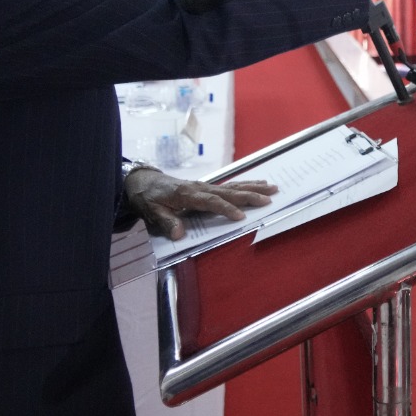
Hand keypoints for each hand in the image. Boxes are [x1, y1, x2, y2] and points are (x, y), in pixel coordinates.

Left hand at [125, 170, 277, 239]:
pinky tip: (257, 184)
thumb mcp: (151, 212)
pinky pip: (230, 185)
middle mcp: (200, 187)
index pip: (211, 202)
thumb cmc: (148, 197)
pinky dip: (245, 184)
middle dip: (250, 195)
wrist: (144, 181)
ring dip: (253, 187)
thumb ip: (166, 222)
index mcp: (187, 194)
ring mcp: (205, 185)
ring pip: (233, 186)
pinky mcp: (207, 187)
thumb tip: (179, 234)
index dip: (226, 209)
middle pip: (229, 191)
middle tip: (269, 198)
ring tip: (272, 187)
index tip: (240, 217)